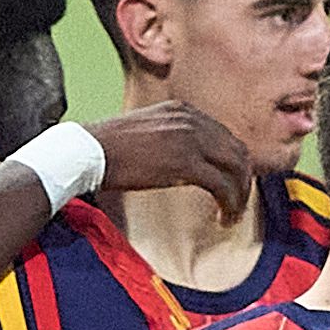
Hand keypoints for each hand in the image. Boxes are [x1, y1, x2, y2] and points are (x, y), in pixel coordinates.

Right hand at [85, 103, 251, 215]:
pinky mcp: (185, 162)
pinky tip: (222, 218)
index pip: (224, 136)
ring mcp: (191, 139)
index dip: (232, 164)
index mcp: (183, 111)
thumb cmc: (105, 149)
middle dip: (242, 180)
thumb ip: (168, 139)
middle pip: (237, 150)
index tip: (228, 186)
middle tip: (235, 205)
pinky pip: (222, 185)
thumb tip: (178, 163)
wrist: (87, 151)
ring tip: (231, 216)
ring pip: (236, 168)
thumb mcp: (144, 133)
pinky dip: (229, 204)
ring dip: (239, 195)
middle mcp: (193, 120)